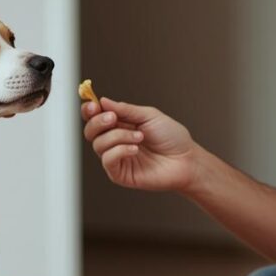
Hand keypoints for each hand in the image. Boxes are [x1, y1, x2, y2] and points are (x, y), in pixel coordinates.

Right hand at [82, 97, 196, 191]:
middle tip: (113, 118)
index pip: (94, 117)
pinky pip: (107, 160)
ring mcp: (117, 158)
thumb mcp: (148, 116)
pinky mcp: (120, 174)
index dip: (89, 110)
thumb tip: (102, 101)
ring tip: (140, 137)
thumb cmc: (171, 137)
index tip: (94, 105)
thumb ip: (124, 109)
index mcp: (120, 125)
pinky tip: (135, 149)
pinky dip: (120, 150)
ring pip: (98, 144)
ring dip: (119, 136)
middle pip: (90, 131)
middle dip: (98, 122)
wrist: (186, 159)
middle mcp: (115, 141)